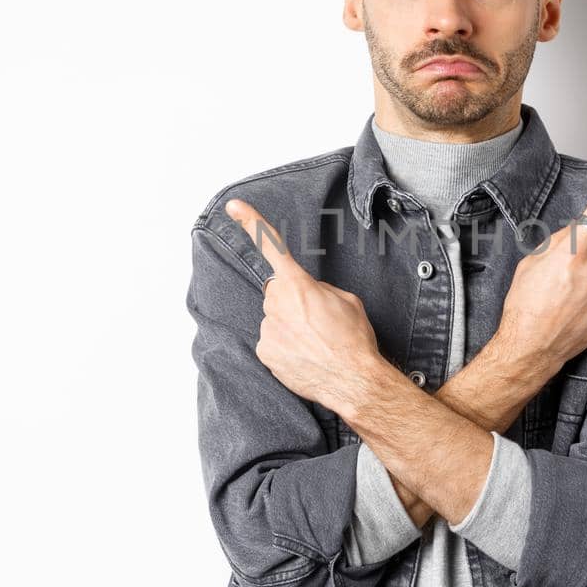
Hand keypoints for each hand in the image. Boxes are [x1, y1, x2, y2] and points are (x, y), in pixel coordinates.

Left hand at [224, 197, 382, 408]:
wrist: (352, 380)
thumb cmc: (353, 339)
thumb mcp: (346, 300)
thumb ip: (319, 289)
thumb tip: (307, 294)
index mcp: (298, 284)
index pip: (271, 247)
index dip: (251, 223)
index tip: (233, 206)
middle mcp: (277, 303)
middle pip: (277, 294)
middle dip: (292, 302)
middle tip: (317, 321)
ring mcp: (268, 329)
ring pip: (274, 319)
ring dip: (290, 327)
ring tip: (315, 343)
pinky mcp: (264, 352)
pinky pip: (272, 342)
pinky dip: (285, 347)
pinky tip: (304, 356)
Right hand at [496, 166, 586, 372]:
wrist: (530, 347)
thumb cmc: (524, 306)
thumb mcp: (531, 263)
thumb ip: (557, 244)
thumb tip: (574, 236)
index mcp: (570, 251)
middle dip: (578, 256)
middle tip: (555, 279)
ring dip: (583, 279)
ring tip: (560, 298)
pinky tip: (572, 309)